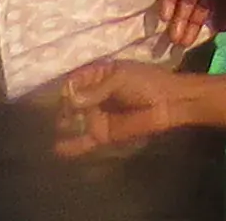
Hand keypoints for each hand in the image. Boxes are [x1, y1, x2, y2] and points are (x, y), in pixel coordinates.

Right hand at [51, 63, 190, 158]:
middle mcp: (93, 96)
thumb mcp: (120, 78)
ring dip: (65, 124)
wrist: (168, 103)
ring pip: (73, 121)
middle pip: (70, 102)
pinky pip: (84, 140)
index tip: (63, 94)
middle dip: (63, 107)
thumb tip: (70, 99)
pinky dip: (71, 146)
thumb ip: (96, 90)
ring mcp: (96, 116)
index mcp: (98, 75)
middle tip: (65, 112)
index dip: (65, 88)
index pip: (73, 81)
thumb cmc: (146, 82)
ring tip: (63, 126)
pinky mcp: (102, 134)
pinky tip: (57, 149)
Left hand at [150, 0, 225, 53]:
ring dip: (178, 20)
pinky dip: (168, 2)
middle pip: (199, 12)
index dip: (215, 27)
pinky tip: (164, 17)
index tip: (209, 45)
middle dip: (191, 29)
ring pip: (185, 3)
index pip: (221, 13)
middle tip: (181, 48)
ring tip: (172, 40)